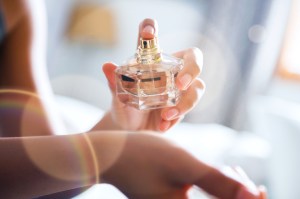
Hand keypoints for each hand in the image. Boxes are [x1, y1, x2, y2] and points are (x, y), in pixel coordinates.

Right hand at [98, 132, 266, 198]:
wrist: (111, 155)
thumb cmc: (144, 156)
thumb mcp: (185, 165)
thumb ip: (219, 183)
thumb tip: (254, 196)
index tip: (257, 186)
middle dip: (238, 195)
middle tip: (239, 174)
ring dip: (226, 192)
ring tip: (230, 172)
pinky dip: (213, 189)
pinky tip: (214, 175)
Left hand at [101, 19, 204, 131]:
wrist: (130, 130)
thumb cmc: (125, 108)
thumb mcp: (118, 97)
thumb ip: (114, 83)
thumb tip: (107, 66)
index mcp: (151, 62)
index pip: (152, 39)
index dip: (151, 27)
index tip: (148, 31)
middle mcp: (169, 71)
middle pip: (193, 59)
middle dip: (192, 68)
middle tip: (180, 84)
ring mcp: (179, 90)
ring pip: (198, 87)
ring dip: (186, 102)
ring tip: (166, 115)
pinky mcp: (182, 107)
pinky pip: (187, 109)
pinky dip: (176, 118)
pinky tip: (162, 126)